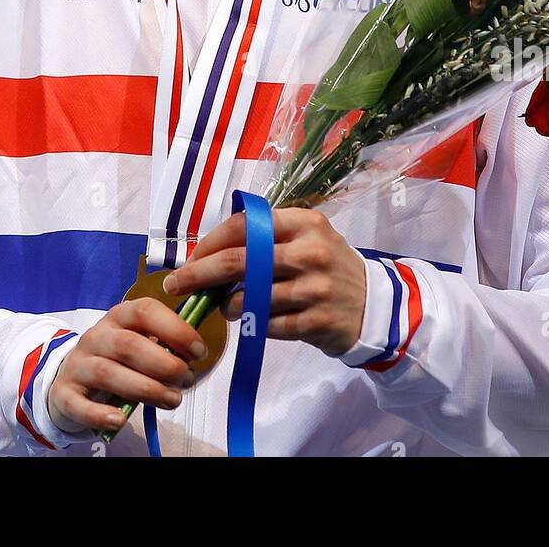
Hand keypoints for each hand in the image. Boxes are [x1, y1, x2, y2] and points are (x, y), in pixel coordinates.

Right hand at [46, 298, 205, 435]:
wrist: (71, 378)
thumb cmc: (116, 360)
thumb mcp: (138, 344)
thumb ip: (162, 345)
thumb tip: (195, 353)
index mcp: (118, 316)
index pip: (145, 310)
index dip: (175, 329)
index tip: (199, 351)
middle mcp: (96, 336)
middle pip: (128, 345)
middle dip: (164, 364)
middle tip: (186, 380)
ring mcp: (77, 364)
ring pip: (109, 373)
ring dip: (146, 389)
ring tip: (172, 401)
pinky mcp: (63, 393)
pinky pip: (79, 404)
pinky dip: (100, 415)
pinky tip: (121, 421)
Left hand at [162, 208, 365, 356]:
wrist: (373, 305)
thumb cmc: (327, 266)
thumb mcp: (306, 238)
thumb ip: (266, 239)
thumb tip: (210, 253)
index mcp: (303, 222)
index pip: (243, 227)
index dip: (209, 243)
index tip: (189, 259)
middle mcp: (310, 251)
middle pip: (238, 262)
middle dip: (198, 274)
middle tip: (175, 285)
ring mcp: (314, 288)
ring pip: (248, 298)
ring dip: (227, 304)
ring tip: (225, 306)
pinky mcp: (316, 321)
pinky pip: (267, 325)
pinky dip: (252, 324)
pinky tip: (251, 321)